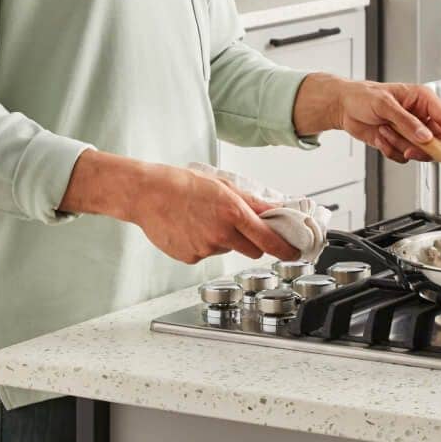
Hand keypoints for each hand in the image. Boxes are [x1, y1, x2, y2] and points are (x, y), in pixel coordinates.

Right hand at [61, 152, 299, 263]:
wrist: (147, 194)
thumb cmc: (181, 184)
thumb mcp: (221, 184)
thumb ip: (250, 200)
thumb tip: (272, 209)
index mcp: (232, 212)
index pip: (268, 239)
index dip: (284, 249)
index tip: (293, 252)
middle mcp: (221, 234)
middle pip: (251, 249)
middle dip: (251, 241)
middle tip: (237, 224)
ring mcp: (204, 248)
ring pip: (226, 250)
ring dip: (223, 239)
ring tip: (202, 219)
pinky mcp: (190, 257)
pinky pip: (206, 254)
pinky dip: (203, 244)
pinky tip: (189, 228)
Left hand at [295, 76, 440, 164]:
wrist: (343, 107)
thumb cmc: (362, 96)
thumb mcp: (384, 104)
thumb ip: (406, 121)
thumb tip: (425, 136)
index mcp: (423, 100)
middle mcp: (420, 116)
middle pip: (437, 141)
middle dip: (421, 148)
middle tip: (409, 149)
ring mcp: (411, 131)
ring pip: (419, 151)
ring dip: (399, 145)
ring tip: (384, 131)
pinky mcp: (400, 142)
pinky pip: (403, 156)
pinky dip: (390, 150)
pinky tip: (380, 137)